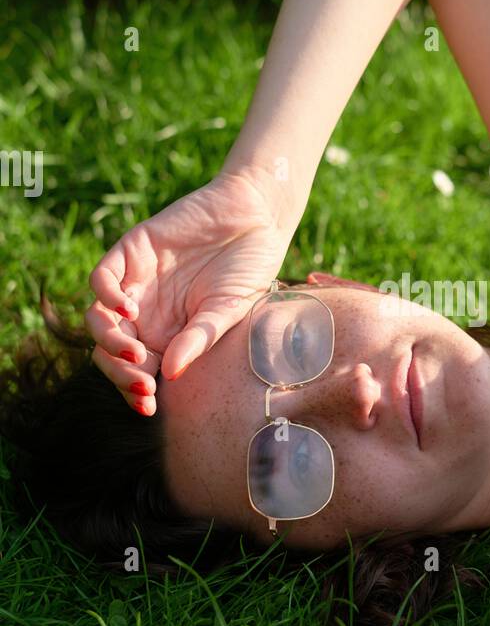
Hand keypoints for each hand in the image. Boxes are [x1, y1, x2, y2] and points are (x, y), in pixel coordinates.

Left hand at [86, 167, 297, 413]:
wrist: (254, 218)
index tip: (149, 407)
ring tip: (134, 352)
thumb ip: (196, 340)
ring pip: (98, 319)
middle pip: (109, 350)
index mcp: (165, 334)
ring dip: (109, 341)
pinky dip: (106, 296)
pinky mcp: (130, 252)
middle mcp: (144, 313)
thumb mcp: (227, 312)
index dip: (134, 390)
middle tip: (143, 386)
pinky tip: (129, 307)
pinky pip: (101, 279)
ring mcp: (133, 282)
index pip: (134, 369)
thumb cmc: (247, 269)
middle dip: (120, 373)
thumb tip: (170, 374)